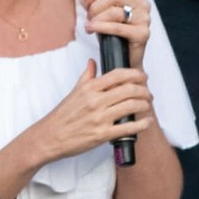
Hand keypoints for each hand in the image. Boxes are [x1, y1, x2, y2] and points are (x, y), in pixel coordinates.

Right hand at [19, 61, 155, 165]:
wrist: (50, 137)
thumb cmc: (63, 115)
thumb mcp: (74, 92)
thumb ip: (87, 76)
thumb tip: (93, 62)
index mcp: (90, 88)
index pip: (118, 75)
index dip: (135, 74)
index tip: (143, 76)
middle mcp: (96, 101)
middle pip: (129, 89)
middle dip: (144, 90)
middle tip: (148, 93)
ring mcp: (100, 118)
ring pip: (132, 106)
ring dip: (144, 105)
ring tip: (147, 106)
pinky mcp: (102, 135)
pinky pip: (128, 128)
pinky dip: (141, 124)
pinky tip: (146, 122)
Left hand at [81, 0, 151, 67]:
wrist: (123, 59)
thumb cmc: (111, 33)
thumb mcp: (98, 13)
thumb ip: (92, 1)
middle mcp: (142, 4)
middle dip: (96, 5)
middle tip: (89, 16)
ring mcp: (144, 19)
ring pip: (114, 11)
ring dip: (96, 18)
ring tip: (89, 25)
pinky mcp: (142, 34)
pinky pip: (117, 27)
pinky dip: (101, 27)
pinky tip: (91, 29)